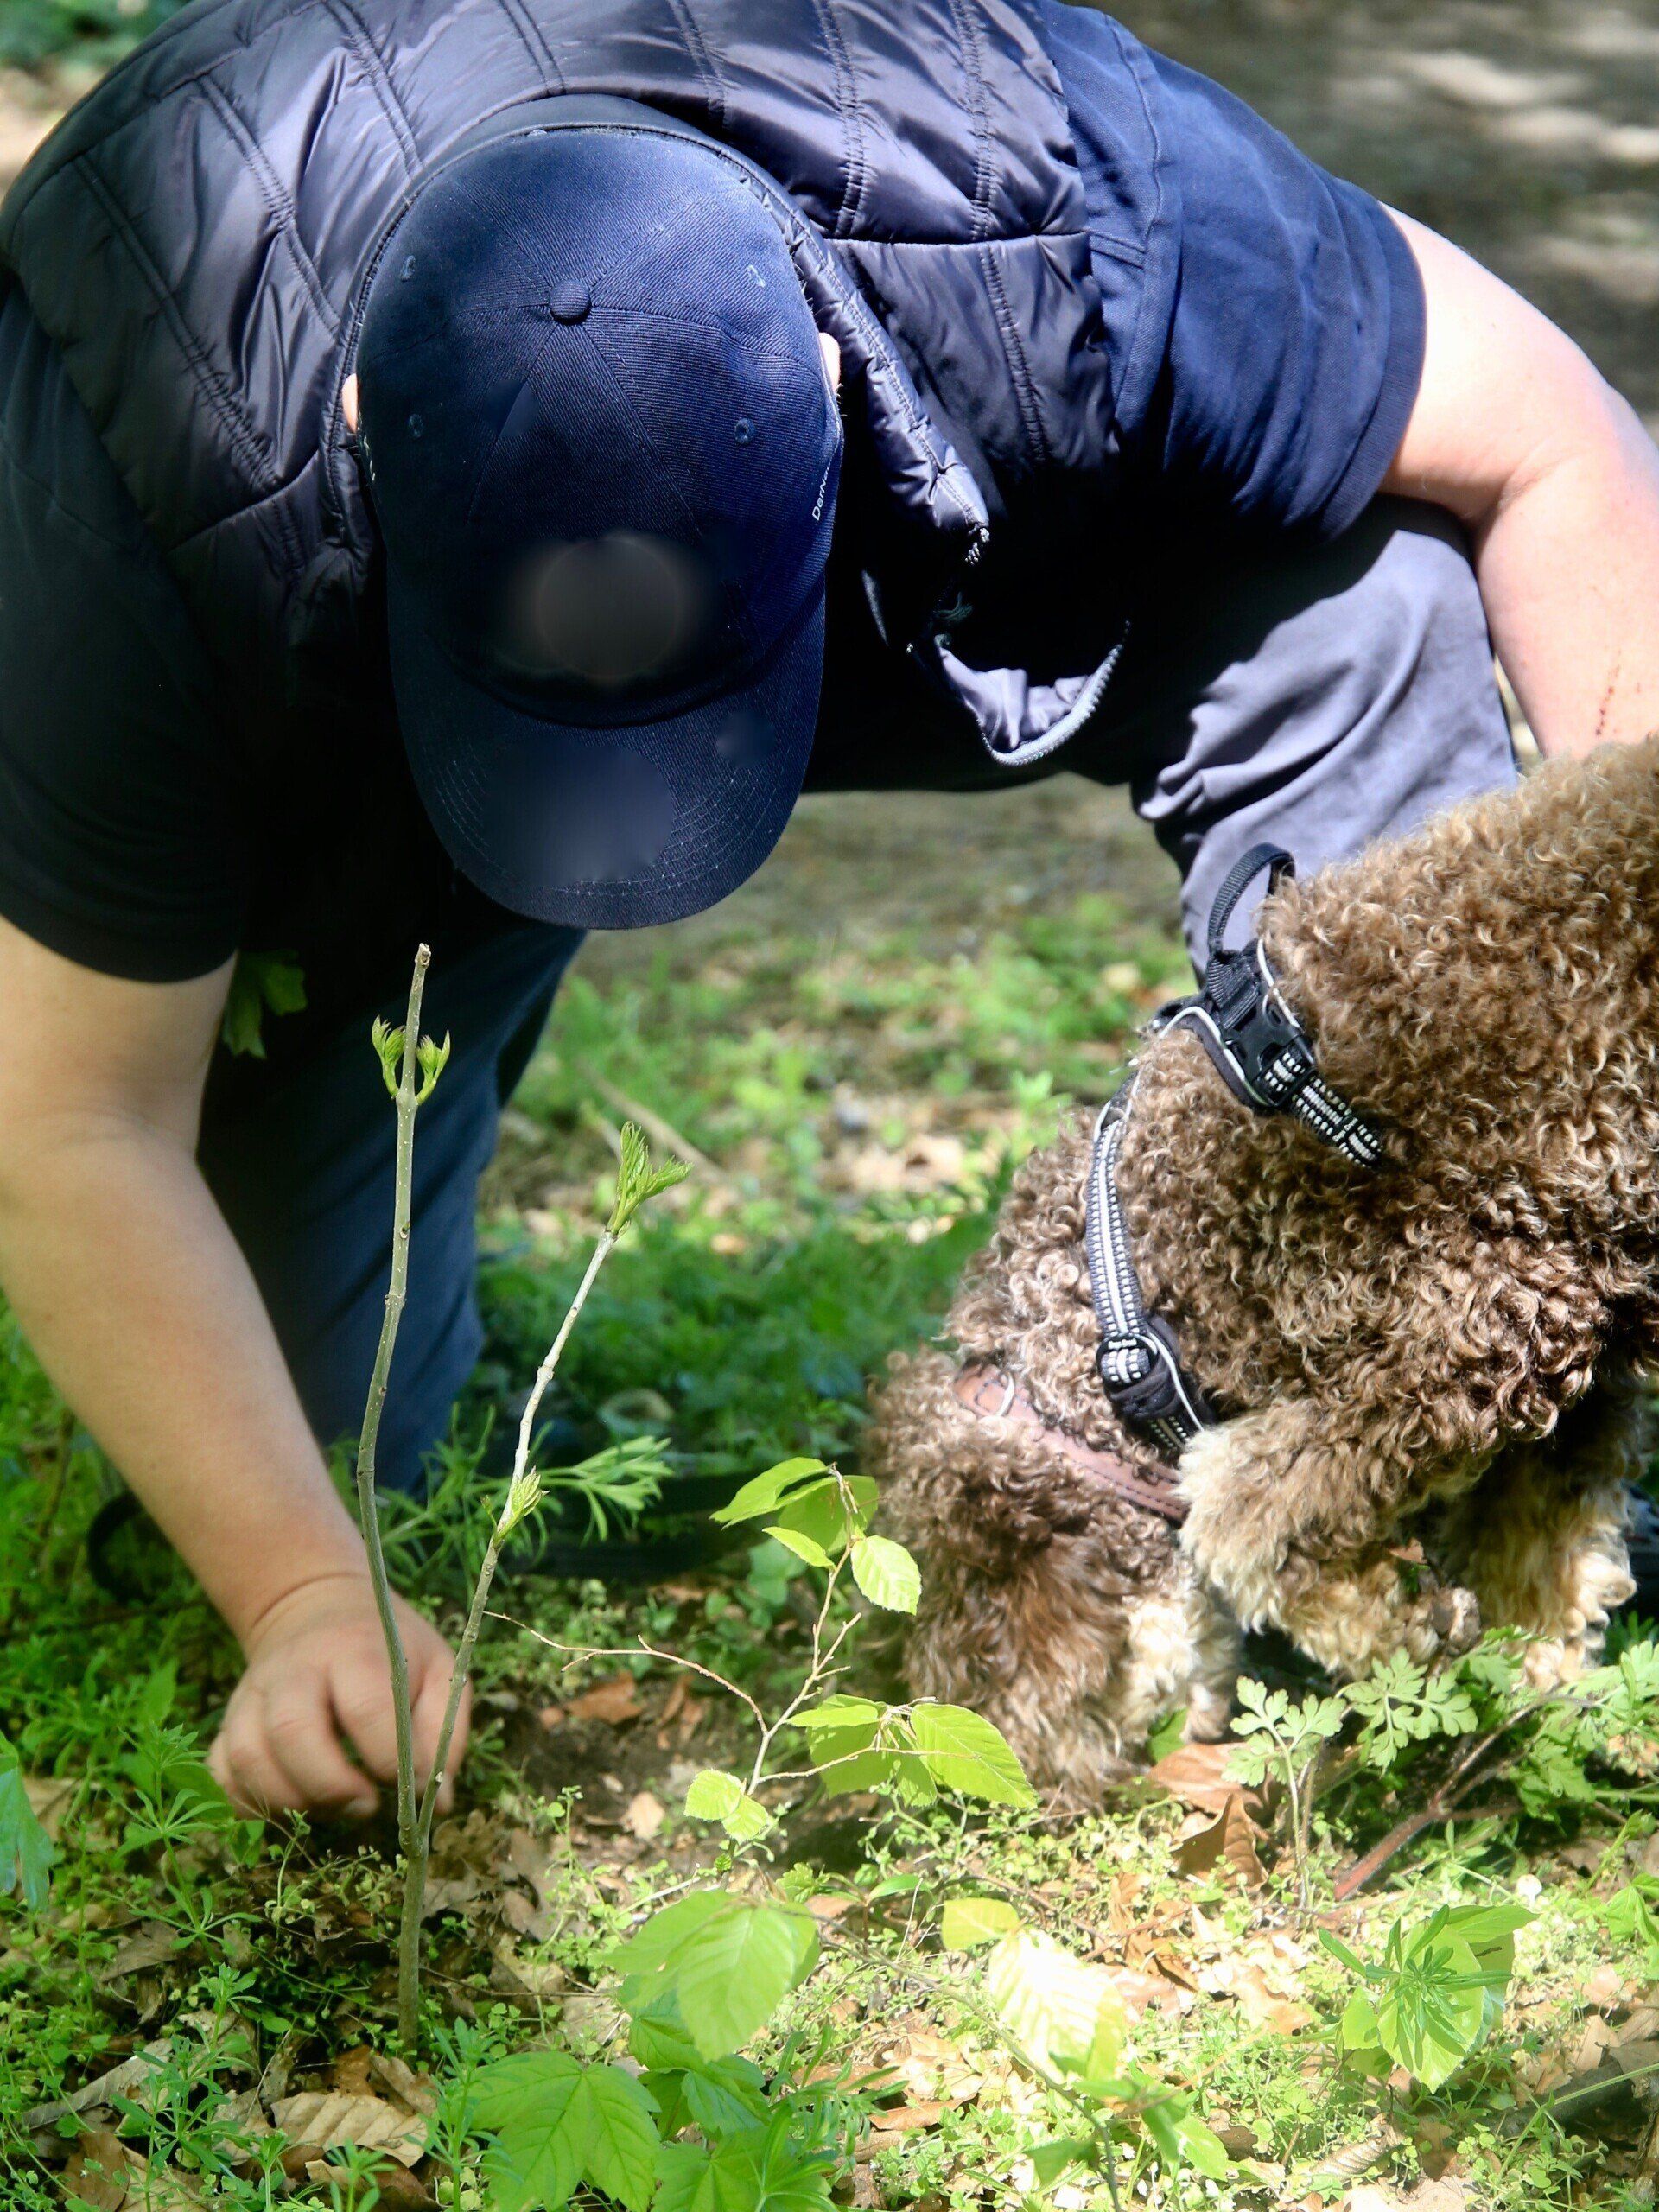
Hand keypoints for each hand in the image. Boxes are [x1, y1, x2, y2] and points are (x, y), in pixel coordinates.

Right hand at [208, 1571, 471, 1819]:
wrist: (318, 1608)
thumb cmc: (388, 1648)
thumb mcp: (436, 1669)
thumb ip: (443, 1733)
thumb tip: (436, 1804)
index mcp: (354, 1649)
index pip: (365, 1707)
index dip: (389, 1760)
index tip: (408, 1784)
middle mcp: (295, 1669)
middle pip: (292, 1732)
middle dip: (331, 1786)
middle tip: (366, 1804)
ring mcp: (253, 1695)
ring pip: (247, 1756)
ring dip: (290, 1800)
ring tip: (330, 1806)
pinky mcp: (228, 1721)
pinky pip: (220, 1772)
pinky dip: (248, 1801)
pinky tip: (289, 1804)